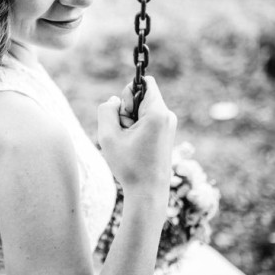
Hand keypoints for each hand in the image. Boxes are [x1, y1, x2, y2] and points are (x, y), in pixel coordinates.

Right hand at [97, 76, 175, 201]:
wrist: (148, 192)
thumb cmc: (129, 166)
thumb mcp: (108, 136)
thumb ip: (106, 110)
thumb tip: (114, 100)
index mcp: (157, 112)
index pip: (144, 82)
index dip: (128, 93)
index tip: (125, 114)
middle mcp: (167, 115)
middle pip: (141, 96)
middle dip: (127, 110)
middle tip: (125, 133)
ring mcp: (169, 125)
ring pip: (142, 110)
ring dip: (130, 122)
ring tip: (130, 143)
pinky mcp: (166, 134)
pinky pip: (147, 121)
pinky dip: (137, 130)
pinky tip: (135, 147)